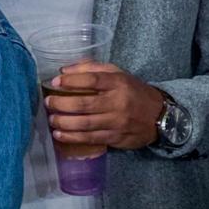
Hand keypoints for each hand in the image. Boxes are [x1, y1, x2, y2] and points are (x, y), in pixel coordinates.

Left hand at [44, 61, 165, 151]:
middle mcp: (118, 102)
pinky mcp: (116, 138)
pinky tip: (60, 135)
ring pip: (85, 124)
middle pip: (85, 103)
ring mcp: (117, 122)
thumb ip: (92, 69)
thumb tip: (64, 71)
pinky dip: (73, 137)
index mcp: (118, 83)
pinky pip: (91, 139)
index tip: (56, 82)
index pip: (93, 80)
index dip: (72, 80)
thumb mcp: (118, 74)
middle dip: (62, 104)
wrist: (160, 116)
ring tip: (51, 119)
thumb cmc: (133, 92)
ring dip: (64, 123)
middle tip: (48, 102)